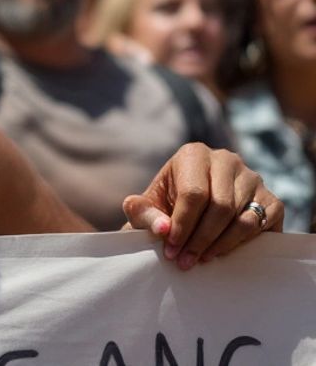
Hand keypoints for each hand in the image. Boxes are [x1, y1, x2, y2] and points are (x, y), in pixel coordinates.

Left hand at [122, 143, 280, 269]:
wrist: (194, 206)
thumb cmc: (167, 204)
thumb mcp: (148, 206)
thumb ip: (143, 213)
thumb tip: (163, 228)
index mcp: (194, 154)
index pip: (193, 193)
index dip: (182, 225)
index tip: (172, 248)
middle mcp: (226, 160)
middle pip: (219, 207)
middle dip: (200, 239)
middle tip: (185, 261)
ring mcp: (252, 178)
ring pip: (241, 219)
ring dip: (220, 245)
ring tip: (202, 259)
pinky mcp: (272, 200)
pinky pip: (260, 226)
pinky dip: (242, 243)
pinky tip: (223, 252)